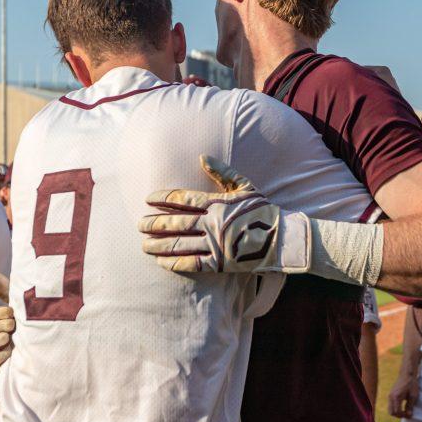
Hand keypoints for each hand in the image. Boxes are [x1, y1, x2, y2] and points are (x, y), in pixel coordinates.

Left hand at [139, 156, 299, 274]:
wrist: (282, 238)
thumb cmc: (263, 210)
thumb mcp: (245, 186)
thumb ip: (223, 173)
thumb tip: (202, 157)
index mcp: (217, 202)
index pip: (183, 198)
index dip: (163, 198)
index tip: (148, 199)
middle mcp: (213, 223)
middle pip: (176, 222)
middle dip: (155, 223)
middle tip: (139, 224)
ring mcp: (216, 244)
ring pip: (180, 244)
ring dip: (159, 245)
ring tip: (144, 245)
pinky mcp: (220, 263)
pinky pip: (193, 264)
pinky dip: (175, 263)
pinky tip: (161, 262)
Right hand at [387, 369, 419, 418]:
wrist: (407, 374)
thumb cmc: (411, 384)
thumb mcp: (413, 396)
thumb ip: (410, 406)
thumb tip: (409, 415)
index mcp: (396, 397)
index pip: (397, 412)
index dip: (404, 415)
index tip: (410, 415)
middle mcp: (391, 397)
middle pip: (391, 412)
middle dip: (399, 415)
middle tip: (407, 414)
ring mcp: (390, 396)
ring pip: (390, 409)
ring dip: (397, 412)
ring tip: (405, 411)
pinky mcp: (390, 395)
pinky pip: (391, 405)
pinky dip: (395, 408)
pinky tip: (402, 406)